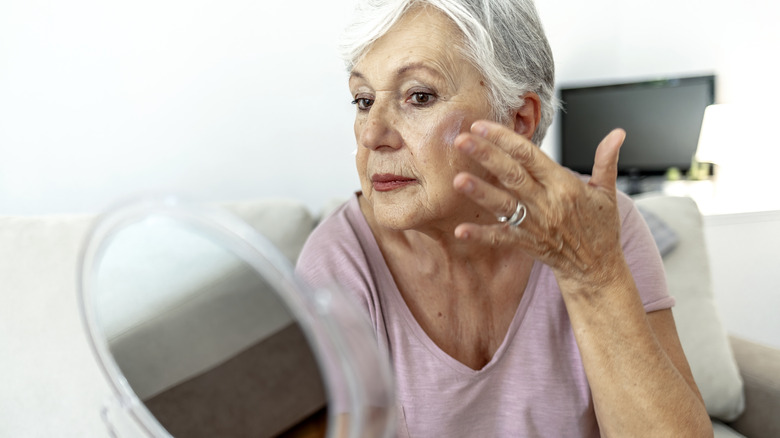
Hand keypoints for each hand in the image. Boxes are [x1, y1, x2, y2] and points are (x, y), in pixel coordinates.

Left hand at [452, 120, 626, 287]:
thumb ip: (606, 160)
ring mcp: (535, 225)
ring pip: (504, 204)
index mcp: (564, 185)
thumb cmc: (600, 228)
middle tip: (461, 140)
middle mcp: (547, 203)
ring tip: (458, 179)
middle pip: (512, 175)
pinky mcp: (527, 244)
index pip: (531, 156)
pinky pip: (501, 239)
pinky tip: (461, 230)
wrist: (597, 268)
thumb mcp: (607, 192)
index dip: (506, 139)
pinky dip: (481, 235)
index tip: (482, 126)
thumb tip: (618, 133)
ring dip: (481, 192)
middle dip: (486, 156)